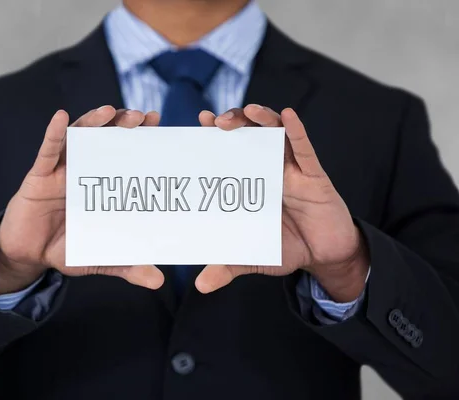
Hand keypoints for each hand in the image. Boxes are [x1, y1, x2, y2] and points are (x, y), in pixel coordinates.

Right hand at [0, 106, 163, 294]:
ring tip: (110, 112)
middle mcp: (85, 170)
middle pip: (106, 138)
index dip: (141, 138)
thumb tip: (158, 281)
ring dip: (94, 121)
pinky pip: (47, 151)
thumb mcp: (100, 257)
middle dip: (123, 124)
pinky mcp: (38, 176)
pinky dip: (54, 134)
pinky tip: (60, 117)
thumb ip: (126, 265)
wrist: (29, 255)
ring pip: (79, 137)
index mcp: (103, 184)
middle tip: (142, 117)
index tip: (158, 124)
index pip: (125, 154)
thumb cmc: (66, 248)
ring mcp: (62, 170)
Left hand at [195, 105, 369, 301]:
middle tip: (215, 121)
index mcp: (251, 183)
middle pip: (250, 134)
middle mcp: (269, 169)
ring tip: (247, 111)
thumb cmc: (287, 248)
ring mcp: (292, 170)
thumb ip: (229, 266)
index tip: (198, 124)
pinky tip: (288, 116)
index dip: (214, 136)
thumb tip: (201, 286)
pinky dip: (297, 131)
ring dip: (261, 118)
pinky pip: (305, 149)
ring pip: (276, 133)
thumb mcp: (254, 257)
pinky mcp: (315, 176)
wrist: (325, 256)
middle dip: (234, 121)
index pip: (229, 151)